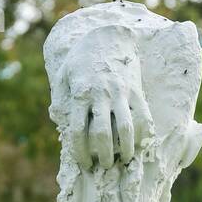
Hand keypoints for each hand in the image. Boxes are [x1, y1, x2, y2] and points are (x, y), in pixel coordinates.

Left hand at [63, 24, 154, 169]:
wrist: (108, 36)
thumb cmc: (82, 59)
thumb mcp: (64, 74)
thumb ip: (60, 99)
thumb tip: (58, 122)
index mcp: (80, 93)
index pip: (78, 131)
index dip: (80, 152)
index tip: (83, 163)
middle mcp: (101, 94)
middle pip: (102, 134)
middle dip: (102, 156)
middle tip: (102, 166)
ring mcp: (121, 92)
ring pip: (126, 128)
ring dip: (125, 149)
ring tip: (124, 160)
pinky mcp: (136, 90)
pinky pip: (143, 116)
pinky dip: (142, 134)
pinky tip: (139, 145)